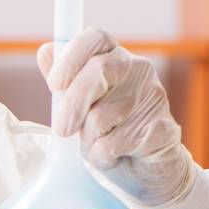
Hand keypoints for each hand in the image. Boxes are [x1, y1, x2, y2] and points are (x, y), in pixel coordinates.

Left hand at [38, 27, 192, 206]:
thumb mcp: (83, 106)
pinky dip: (102, 157)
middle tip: (62, 129)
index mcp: (116, 58)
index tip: (54, 83)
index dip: (71, 56)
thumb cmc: (111, 132)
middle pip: (99, 71)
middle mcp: (138, 70)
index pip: (96, 37)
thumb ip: (65, 81)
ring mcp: (154, 97)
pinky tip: (112, 158)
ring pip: (102, 115)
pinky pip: (114, 143)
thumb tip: (46, 50)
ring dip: (88, 139)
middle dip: (73, 103)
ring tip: (97, 145)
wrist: (150, 170)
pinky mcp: (162, 128)